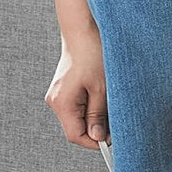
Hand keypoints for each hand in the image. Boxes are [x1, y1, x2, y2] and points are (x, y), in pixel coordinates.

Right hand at [44, 32, 108, 150]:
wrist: (83, 30)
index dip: (95, 142)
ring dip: (95, 116)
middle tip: (116, 119)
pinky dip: (91, 106)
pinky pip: (77, 106)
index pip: (76, 136)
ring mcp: (58, 95)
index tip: (113, 138)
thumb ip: (98, 115)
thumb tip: (98, 137)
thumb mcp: (102, 88)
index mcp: (62, 103)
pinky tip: (101, 94)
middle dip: (96, 128)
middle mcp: (55, 101)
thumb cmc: (93, 54)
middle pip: (76, 128)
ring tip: (109, 102)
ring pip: (78, 117)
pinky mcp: (64, 89)